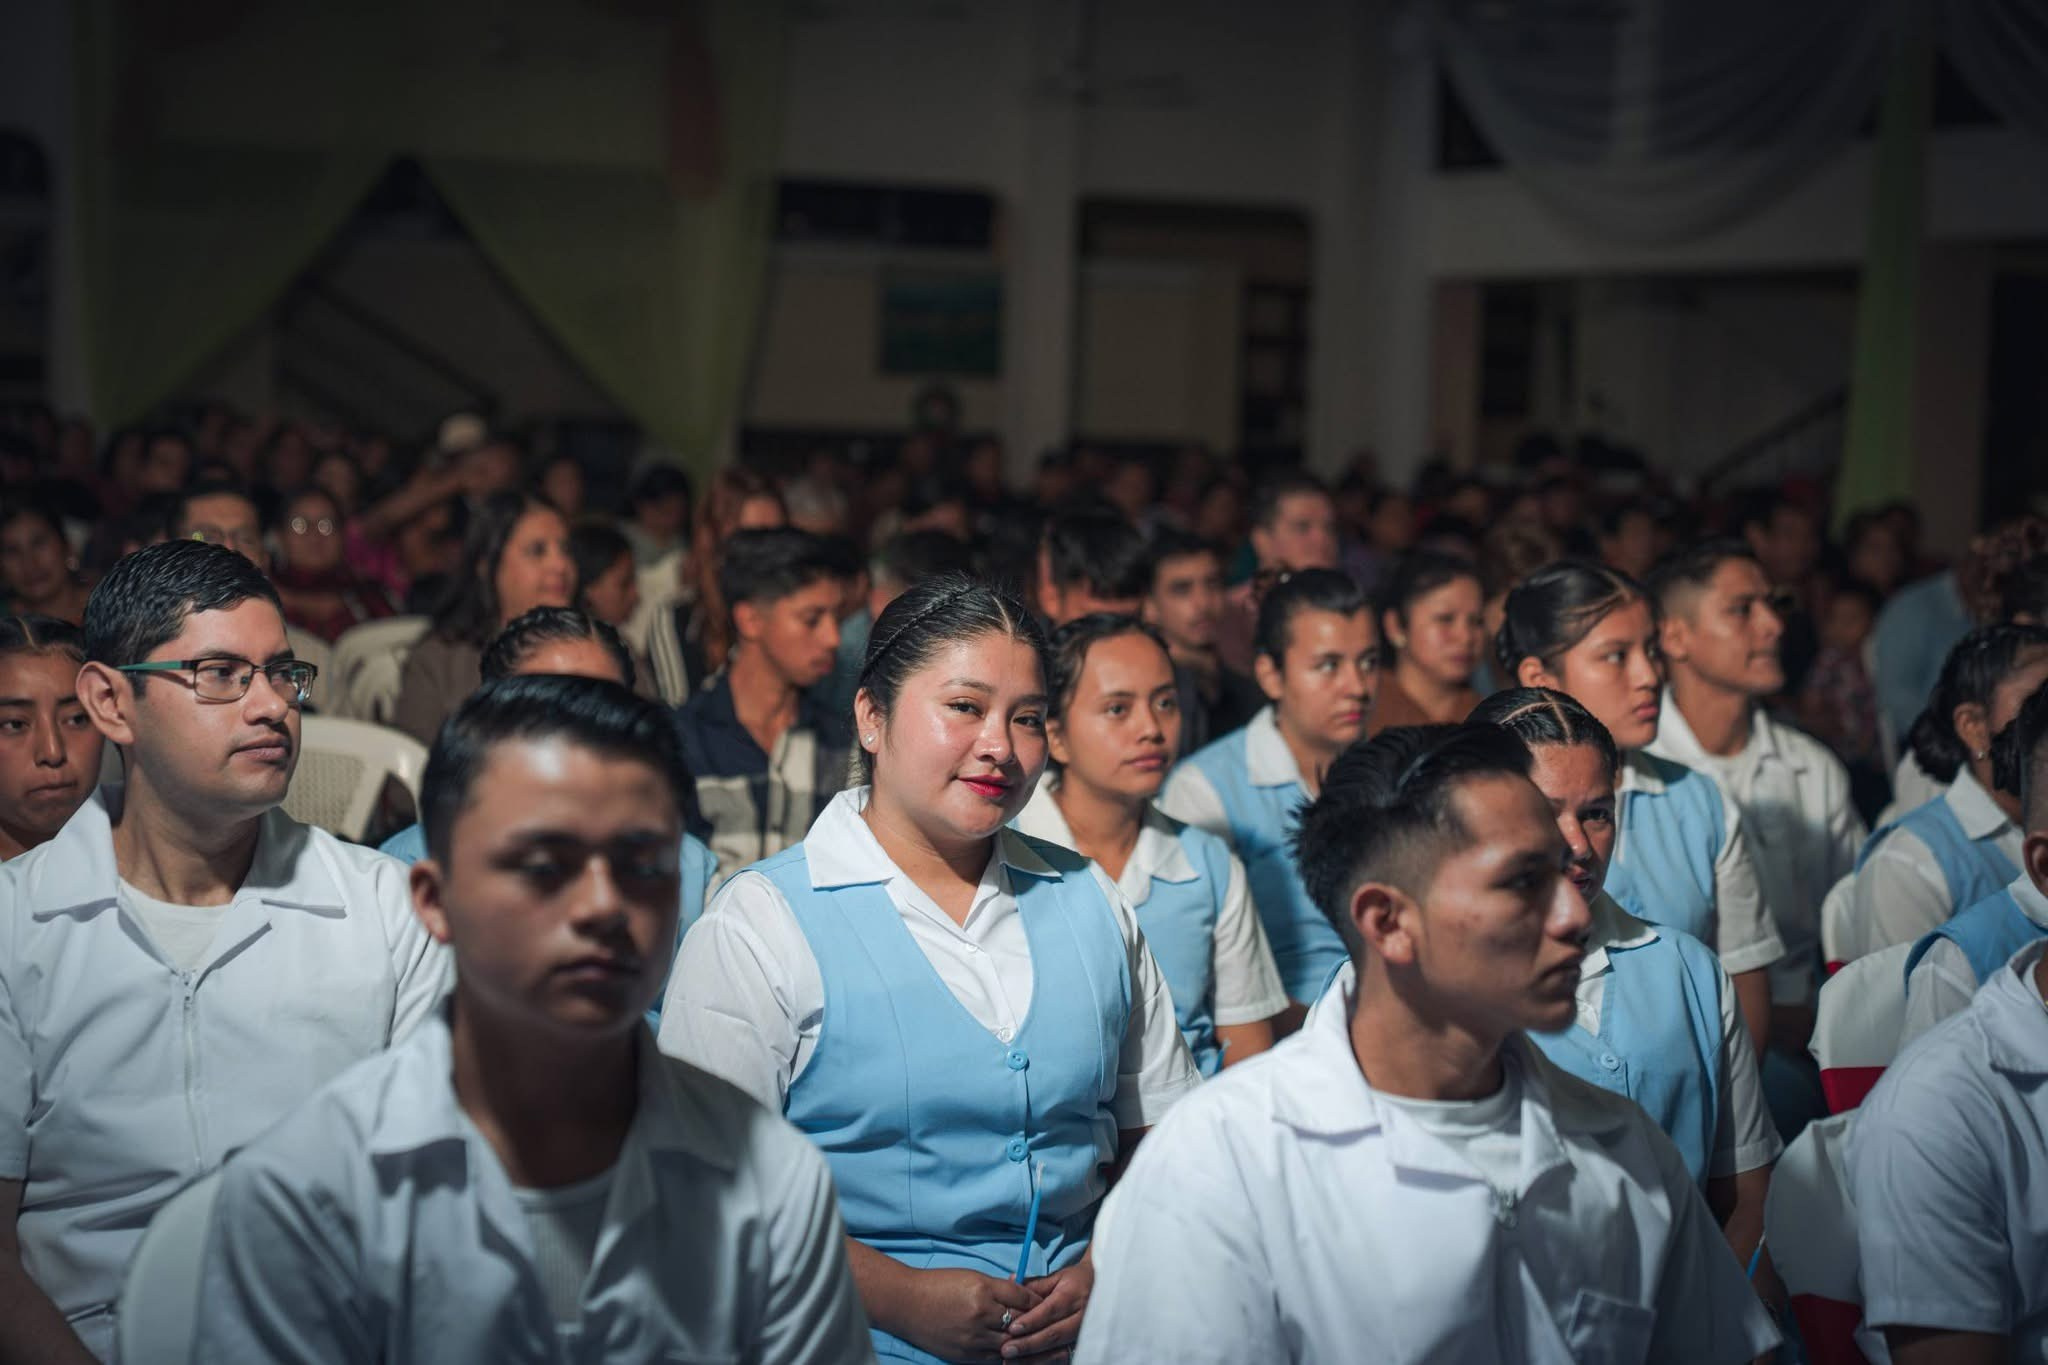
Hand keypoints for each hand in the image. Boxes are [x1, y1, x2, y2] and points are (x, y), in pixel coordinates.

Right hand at [902, 1268, 1041, 1363]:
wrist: (906, 1304)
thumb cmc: (938, 1285)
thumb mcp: (971, 1277)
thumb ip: (998, 1286)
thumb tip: (1022, 1290)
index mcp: (984, 1290)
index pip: (1023, 1299)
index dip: (1037, 1302)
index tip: (1045, 1304)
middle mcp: (981, 1315)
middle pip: (1021, 1323)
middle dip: (1035, 1323)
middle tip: (1046, 1324)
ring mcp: (973, 1338)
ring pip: (1011, 1344)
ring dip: (1023, 1342)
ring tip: (1034, 1341)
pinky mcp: (965, 1355)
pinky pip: (995, 1359)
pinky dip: (1006, 1355)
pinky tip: (1012, 1351)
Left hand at [1004, 1258, 1092, 1358]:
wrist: (1103, 1289)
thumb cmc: (1077, 1282)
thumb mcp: (1059, 1277)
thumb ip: (1036, 1284)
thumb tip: (1011, 1281)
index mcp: (1073, 1296)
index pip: (1051, 1310)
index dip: (1032, 1321)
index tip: (1013, 1328)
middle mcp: (1081, 1317)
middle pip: (1054, 1334)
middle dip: (1029, 1344)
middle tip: (1007, 1350)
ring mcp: (1083, 1334)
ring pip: (1058, 1351)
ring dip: (1034, 1358)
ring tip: (1011, 1361)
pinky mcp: (1082, 1345)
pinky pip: (1062, 1358)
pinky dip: (1044, 1362)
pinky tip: (1026, 1364)